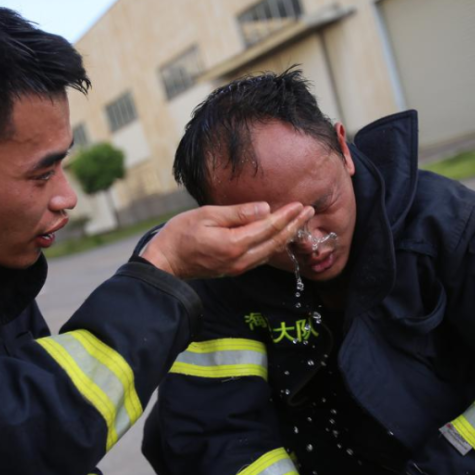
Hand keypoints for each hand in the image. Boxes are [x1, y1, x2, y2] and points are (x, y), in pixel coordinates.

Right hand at [141, 202, 313, 279]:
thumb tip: (265, 208)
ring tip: (300, 222)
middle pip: (275, 241)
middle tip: (309, 211)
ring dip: (287, 236)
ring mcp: (239, 267)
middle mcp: (240, 259)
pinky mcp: (235, 269)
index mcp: (234, 244)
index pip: (268, 227)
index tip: (300, 205)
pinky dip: (275, 245)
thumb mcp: (207, 215)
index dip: (286, 215)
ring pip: (271, 251)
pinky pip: (262, 257)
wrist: (166, 262)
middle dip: (294, 226)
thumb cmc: (181, 234)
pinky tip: (281, 237)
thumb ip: (238, 213)